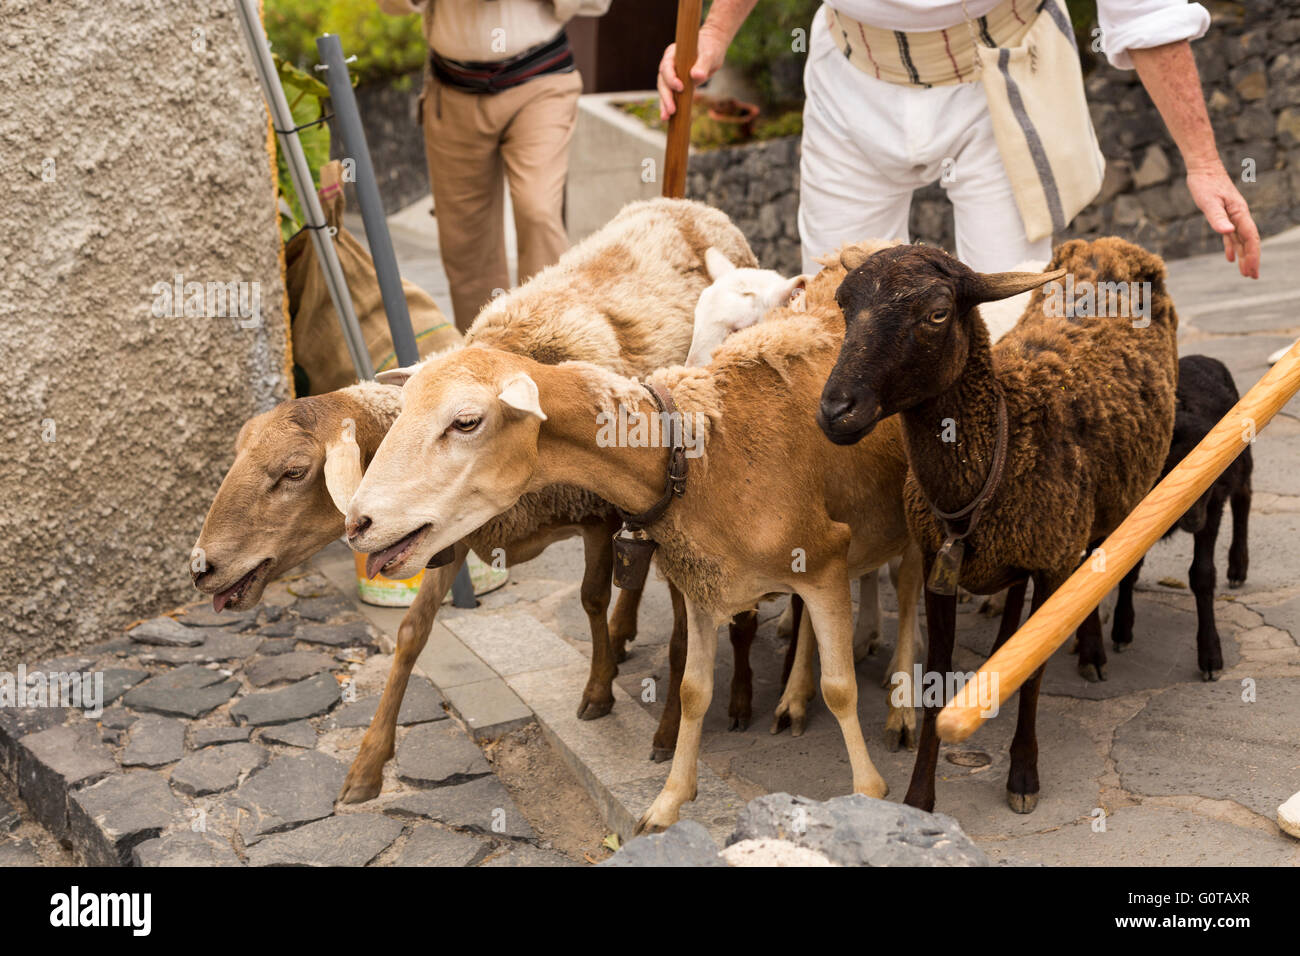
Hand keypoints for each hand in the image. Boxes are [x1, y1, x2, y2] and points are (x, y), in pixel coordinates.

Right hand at [656, 26, 728, 120]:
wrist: (712, 48)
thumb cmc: (710, 48)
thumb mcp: (709, 55)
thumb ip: (702, 65)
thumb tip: (696, 76)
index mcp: (672, 54)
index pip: (667, 67)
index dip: (671, 78)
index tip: (680, 88)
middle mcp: (669, 65)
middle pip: (663, 81)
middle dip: (666, 96)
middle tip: (672, 110)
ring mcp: (671, 75)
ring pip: (664, 90)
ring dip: (664, 104)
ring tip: (666, 117)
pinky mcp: (677, 84)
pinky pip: (671, 95)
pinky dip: (668, 105)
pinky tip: (667, 117)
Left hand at [1186, 164, 1260, 278]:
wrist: (1203, 168)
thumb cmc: (1205, 183)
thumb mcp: (1208, 201)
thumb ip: (1217, 217)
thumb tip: (1228, 232)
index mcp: (1239, 213)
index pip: (1250, 238)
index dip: (1252, 255)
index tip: (1252, 270)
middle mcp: (1239, 215)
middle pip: (1249, 241)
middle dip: (1251, 259)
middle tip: (1252, 277)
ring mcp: (1233, 215)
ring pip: (1241, 239)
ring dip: (1243, 256)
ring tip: (1245, 272)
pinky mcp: (1224, 215)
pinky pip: (1230, 235)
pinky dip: (1231, 247)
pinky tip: (1229, 258)